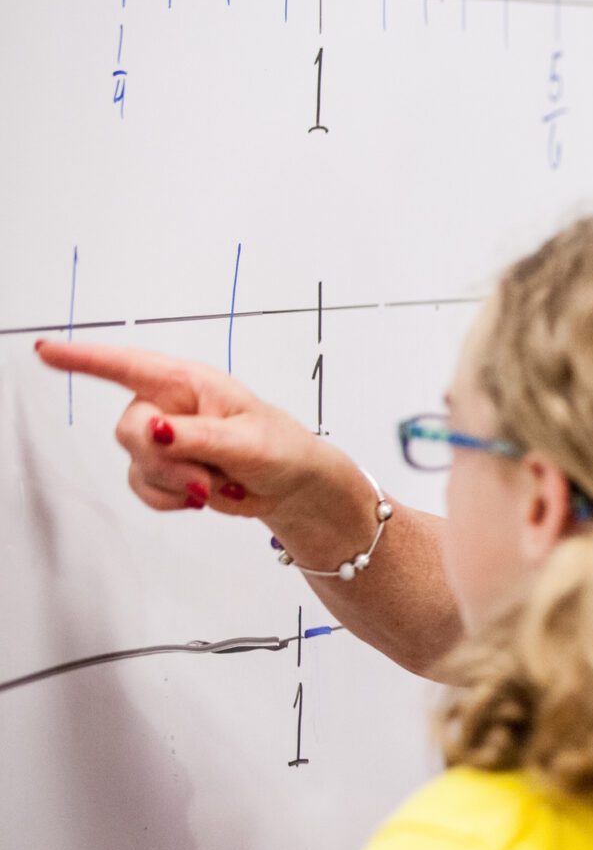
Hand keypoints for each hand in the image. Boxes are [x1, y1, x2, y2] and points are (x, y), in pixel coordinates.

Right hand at [35, 339, 343, 524]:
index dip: (83, 358)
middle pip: (129, 430)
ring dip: (177, 482)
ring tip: (218, 483)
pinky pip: (144, 489)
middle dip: (166, 460)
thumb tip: (157, 430)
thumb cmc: (279, 448)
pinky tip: (203, 494)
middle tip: (206, 476)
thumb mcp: (247, 441)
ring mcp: (162, 438)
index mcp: (189, 383)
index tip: (45, 351)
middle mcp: (168, 405)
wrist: (290, 485)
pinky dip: (173, 499)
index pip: (128, 365)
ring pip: (137, 464)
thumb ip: (199, 436)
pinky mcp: (162, 469)